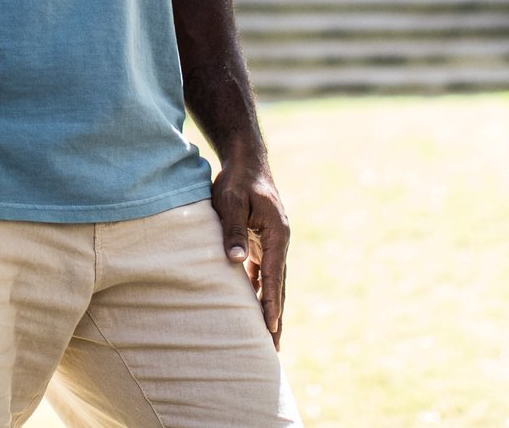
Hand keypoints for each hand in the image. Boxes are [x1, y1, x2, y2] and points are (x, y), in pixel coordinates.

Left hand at [212, 155, 288, 345]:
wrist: (246, 160)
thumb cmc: (237, 179)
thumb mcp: (230, 201)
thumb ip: (232, 229)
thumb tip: (235, 261)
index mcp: (277, 235)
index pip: (274, 277)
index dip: (271, 304)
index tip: (270, 328)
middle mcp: (278, 243)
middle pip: (278, 287)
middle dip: (276, 318)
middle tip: (274, 349)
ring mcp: (271, 244)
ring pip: (271, 283)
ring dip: (268, 308)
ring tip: (266, 337)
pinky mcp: (261, 242)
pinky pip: (262, 273)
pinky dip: (259, 292)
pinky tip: (252, 309)